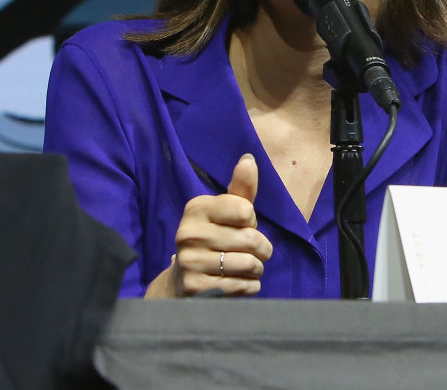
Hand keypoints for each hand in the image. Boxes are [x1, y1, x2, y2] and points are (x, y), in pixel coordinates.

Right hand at [145, 154, 272, 298]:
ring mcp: (190, 262)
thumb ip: (241, 187)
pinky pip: (243, 286)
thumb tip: (249, 159)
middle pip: (251, 240)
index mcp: (196, 208)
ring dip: (257, 268)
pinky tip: (238, 282)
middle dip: (261, 248)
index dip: (251, 221)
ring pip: (250, 265)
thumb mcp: (227, 210)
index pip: (246, 211)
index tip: (240, 225)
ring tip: (246, 266)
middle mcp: (188, 233)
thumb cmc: (215, 236)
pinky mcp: (196, 288)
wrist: (184, 279)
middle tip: (251, 251)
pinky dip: (250, 285)